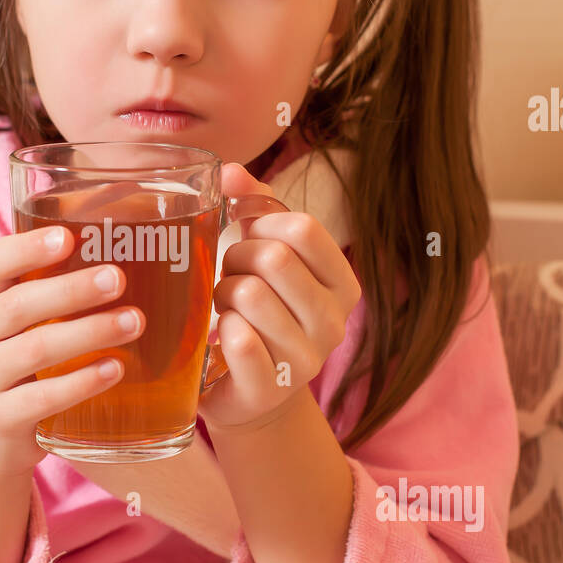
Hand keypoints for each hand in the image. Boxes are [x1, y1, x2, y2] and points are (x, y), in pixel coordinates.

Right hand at [0, 224, 144, 475]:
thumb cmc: (23, 358)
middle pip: (18, 305)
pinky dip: (81, 382)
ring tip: (134, 322)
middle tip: (118, 278)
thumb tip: (139, 251)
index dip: (27, 248)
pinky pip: (41, 398)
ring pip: (34, 349)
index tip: (68, 237)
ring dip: (88, 333)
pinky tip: (115, 369)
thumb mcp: (26, 320)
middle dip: (71, 290)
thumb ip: (58, 286)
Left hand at [198, 162, 361, 433]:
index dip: (261, 223)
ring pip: (249, 295)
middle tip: (230, 276)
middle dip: (236, 259)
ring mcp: (306, 360)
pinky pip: (239, 341)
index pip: (304, 229)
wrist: (248, 391)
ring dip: (221, 294)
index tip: (247, 237)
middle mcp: (334, 323)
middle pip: (274, 258)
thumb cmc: (256, 311)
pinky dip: (219, 329)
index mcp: (343, 285)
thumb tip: (228, 171)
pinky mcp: (271, 389)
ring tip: (225, 307)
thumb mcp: (265, 255)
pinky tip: (220, 337)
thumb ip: (253, 207)